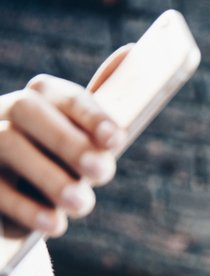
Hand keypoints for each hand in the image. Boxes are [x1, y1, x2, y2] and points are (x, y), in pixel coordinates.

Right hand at [0, 45, 129, 235]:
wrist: (22, 202)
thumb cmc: (61, 163)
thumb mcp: (83, 139)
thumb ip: (101, 108)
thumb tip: (131, 51)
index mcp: (40, 98)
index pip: (63, 95)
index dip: (90, 114)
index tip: (117, 140)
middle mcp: (6, 111)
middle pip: (29, 112)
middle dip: (69, 141)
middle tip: (105, 172)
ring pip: (9, 146)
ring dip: (50, 177)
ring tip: (82, 204)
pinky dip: (26, 208)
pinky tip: (55, 224)